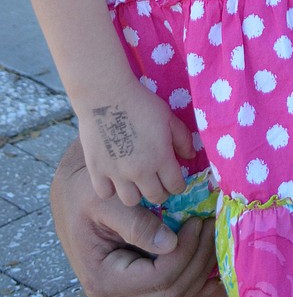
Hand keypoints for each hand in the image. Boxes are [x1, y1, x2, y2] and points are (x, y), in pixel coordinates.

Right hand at [51, 140, 222, 296]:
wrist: (73, 197)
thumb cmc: (84, 193)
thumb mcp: (104, 201)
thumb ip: (135, 223)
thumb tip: (170, 242)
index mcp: (104, 278)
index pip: (158, 277)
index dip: (185, 252)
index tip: (197, 221)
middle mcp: (116, 293)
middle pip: (172, 291)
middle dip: (198, 259)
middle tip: (211, 224)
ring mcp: (129, 291)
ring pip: (177, 293)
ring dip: (201, 267)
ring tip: (212, 234)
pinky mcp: (139, 282)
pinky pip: (173, 287)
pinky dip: (196, 278)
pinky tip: (214, 264)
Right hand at [77, 78, 194, 205]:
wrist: (106, 96)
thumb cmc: (141, 103)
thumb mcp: (169, 117)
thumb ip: (182, 139)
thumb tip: (191, 157)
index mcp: (161, 157)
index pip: (175, 186)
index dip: (178, 185)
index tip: (176, 181)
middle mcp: (140, 171)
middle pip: (155, 197)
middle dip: (161, 191)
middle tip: (158, 182)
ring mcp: (117, 173)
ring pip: (131, 200)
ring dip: (137, 193)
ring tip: (137, 182)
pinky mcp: (97, 170)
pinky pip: (105, 193)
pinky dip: (111, 189)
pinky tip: (115, 178)